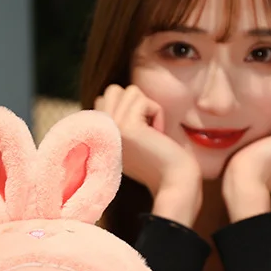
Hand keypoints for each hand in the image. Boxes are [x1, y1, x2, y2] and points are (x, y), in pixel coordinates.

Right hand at [95, 84, 201, 225]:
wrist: (172, 181)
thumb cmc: (157, 161)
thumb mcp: (130, 140)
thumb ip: (116, 120)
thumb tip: (111, 93)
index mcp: (97, 135)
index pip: (104, 98)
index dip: (128, 109)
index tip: (138, 135)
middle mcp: (98, 132)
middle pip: (113, 90)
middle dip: (135, 102)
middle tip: (144, 129)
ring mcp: (109, 129)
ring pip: (129, 91)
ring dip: (147, 108)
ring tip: (150, 133)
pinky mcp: (125, 127)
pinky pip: (144, 100)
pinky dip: (157, 113)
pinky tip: (157, 135)